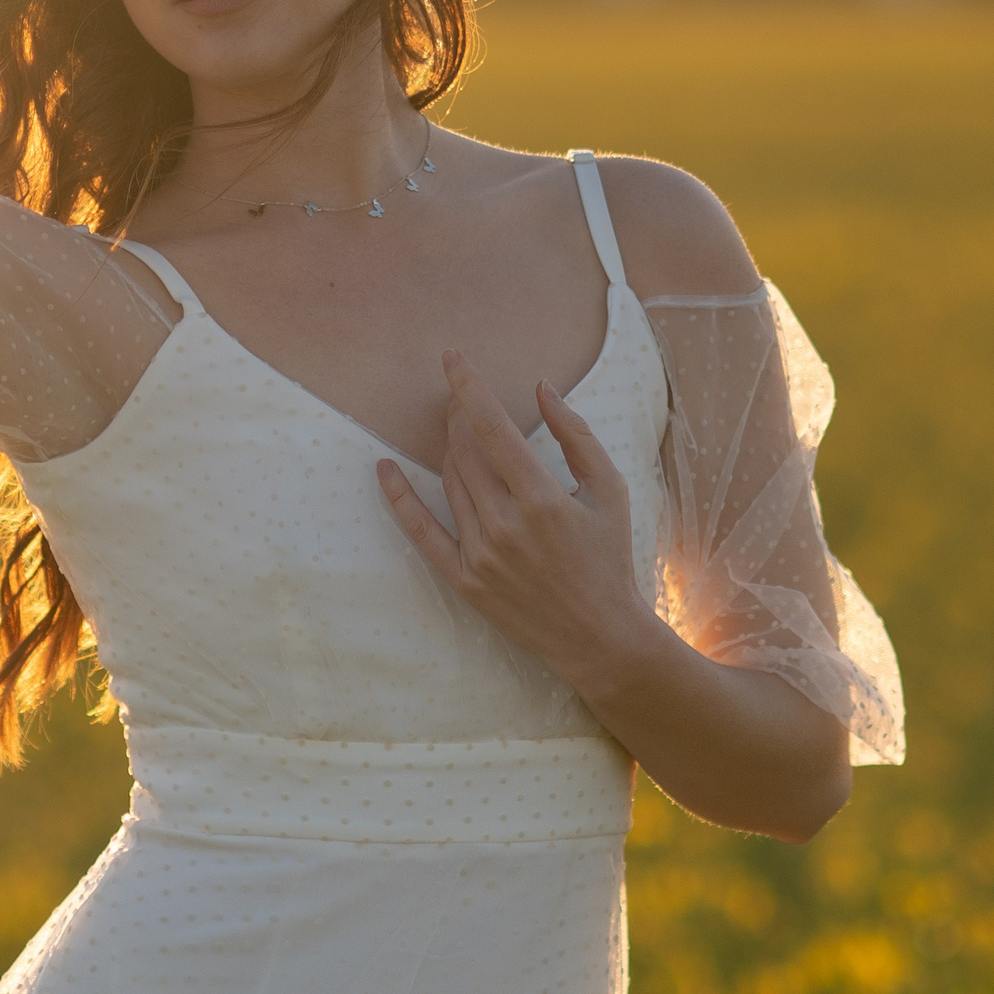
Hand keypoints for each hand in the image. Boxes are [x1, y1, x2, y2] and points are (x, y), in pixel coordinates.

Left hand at [375, 352, 668, 699]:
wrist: (599, 635)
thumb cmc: (608, 556)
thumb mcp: (609, 490)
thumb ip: (576, 435)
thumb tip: (540, 389)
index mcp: (541, 498)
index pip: (490, 427)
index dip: (468, 387)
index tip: (451, 357)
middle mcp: (504, 525)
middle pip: (464, 451)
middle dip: (459, 416)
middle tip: (462, 400)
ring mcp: (479, 555)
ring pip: (449, 482)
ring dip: (450, 450)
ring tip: (461, 434)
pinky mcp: (463, 580)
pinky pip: (421, 532)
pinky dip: (399, 498)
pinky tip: (384, 470)